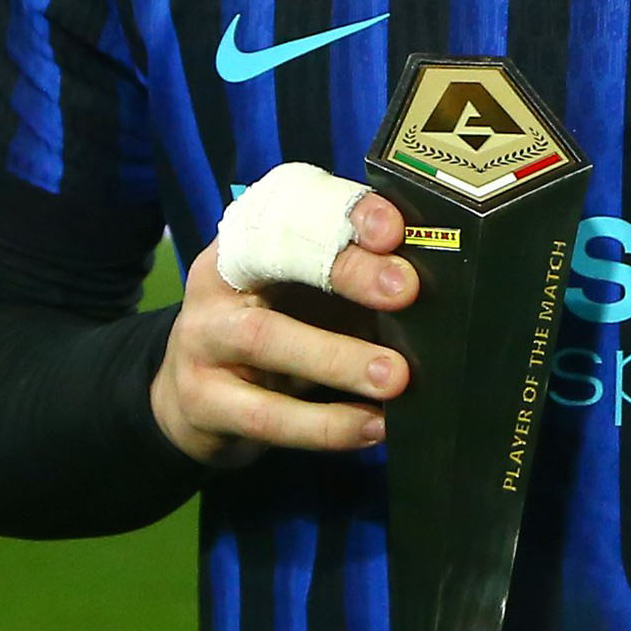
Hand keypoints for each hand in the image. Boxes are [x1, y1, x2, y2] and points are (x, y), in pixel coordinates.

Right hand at [150, 192, 414, 465]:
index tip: (394, 229)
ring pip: (267, 339)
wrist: (194, 402)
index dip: (342, 209)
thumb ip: (356, 281)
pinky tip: (371, 428)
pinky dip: (325, 425)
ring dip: (338, 359)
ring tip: (396, 378)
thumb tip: (436, 289)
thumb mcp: (307, 295)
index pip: (293, 201)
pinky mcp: (202, 402)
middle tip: (406, 290)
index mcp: (249, 236)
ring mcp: (202, 338)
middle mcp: (219, 277)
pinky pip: (266, 415)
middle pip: (276, 256)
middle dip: (345, 269)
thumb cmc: (275, 330)